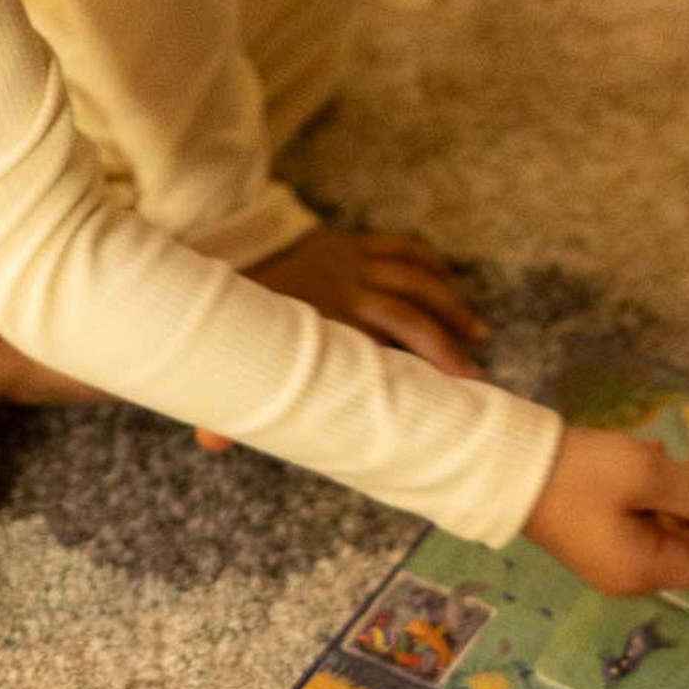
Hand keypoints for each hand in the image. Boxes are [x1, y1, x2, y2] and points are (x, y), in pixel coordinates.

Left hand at [196, 228, 489, 452]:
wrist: (228, 254)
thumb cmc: (240, 321)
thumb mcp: (237, 362)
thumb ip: (229, 403)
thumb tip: (209, 445)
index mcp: (321, 322)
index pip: (379, 350)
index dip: (414, 370)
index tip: (443, 393)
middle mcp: (345, 289)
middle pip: (408, 316)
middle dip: (444, 345)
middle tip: (473, 375)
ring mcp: (352, 263)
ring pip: (415, 280)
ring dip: (450, 305)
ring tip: (478, 332)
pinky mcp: (352, 243)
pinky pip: (400, 247)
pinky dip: (428, 260)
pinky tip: (452, 277)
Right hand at [523, 430, 688, 595]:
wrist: (506, 470)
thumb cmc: (581, 475)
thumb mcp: (647, 474)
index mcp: (646, 569)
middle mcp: (631, 572)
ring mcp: (611, 555)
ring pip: (669, 528)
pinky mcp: (595, 532)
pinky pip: (642, 518)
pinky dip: (663, 491)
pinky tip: (667, 452)